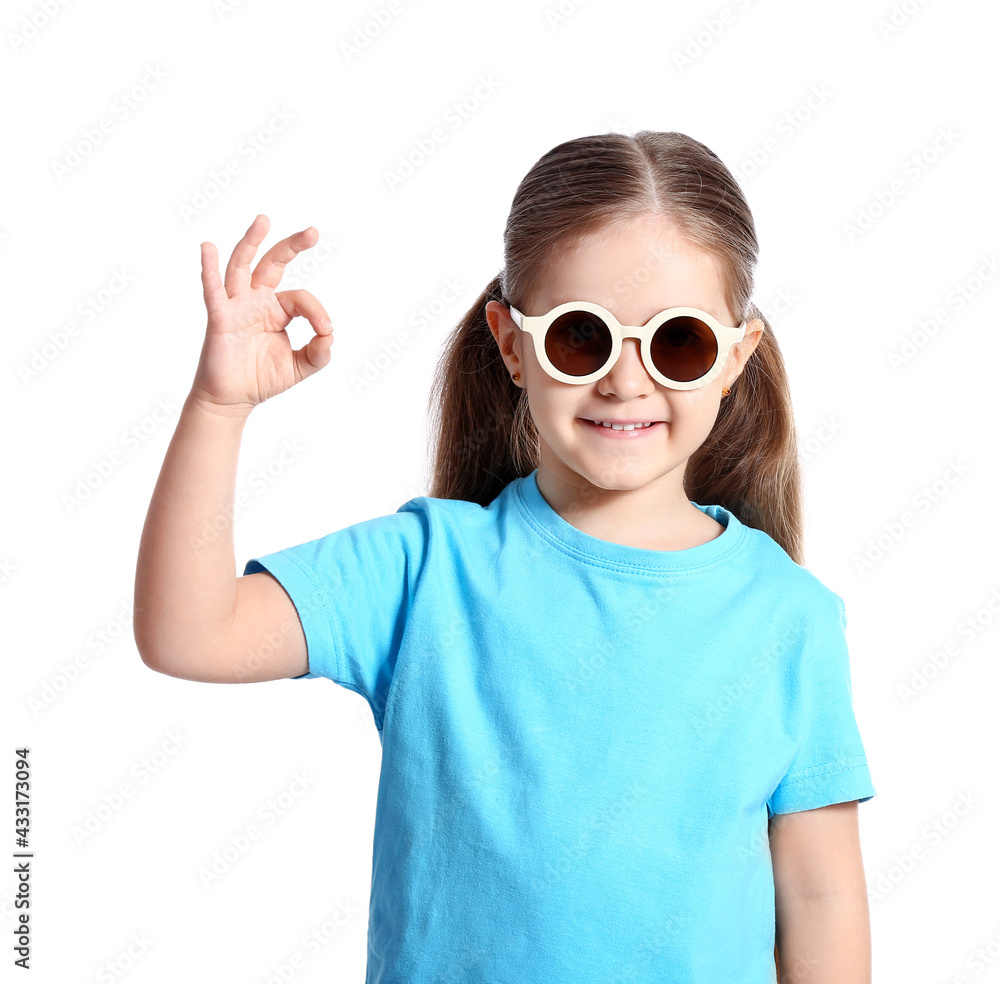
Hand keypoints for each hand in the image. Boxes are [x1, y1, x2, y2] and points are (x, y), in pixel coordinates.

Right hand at [191, 214, 333, 412]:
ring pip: (241, 267)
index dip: (317, 311)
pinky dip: (209, 269)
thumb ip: (319, 352)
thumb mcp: (301, 366)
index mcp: (276, 309)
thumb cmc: (262, 379)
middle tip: (313, 232)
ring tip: (263, 221)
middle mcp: (256, 301)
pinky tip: (208, 248)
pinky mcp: (219, 318)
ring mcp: (236, 306)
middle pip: (272, 264)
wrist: (234, 400)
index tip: (326, 330)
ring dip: (251, 243)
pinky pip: (213, 291)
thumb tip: (330, 334)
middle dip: (291, 246)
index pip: (300, 298)